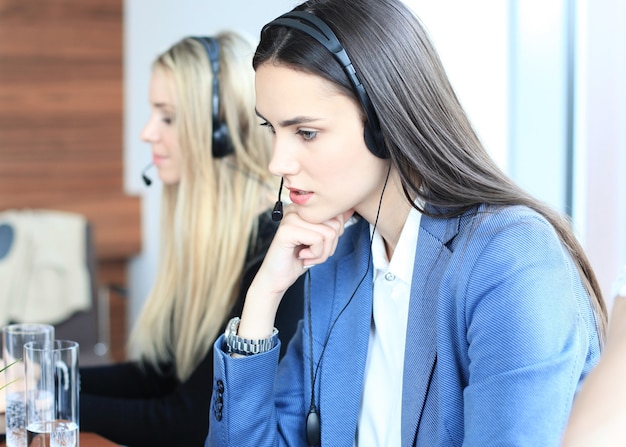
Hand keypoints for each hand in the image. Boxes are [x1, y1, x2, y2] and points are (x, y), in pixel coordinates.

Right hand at [238, 205, 352, 339]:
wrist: (276, 278)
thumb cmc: (297, 259)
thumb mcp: (320, 240)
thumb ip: (332, 224)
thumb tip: (350, 209)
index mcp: (304, 208)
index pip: (337, 215)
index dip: (335, 236)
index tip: (318, 246)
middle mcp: (296, 208)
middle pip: (335, 224)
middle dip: (330, 246)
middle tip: (313, 253)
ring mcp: (290, 218)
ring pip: (329, 233)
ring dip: (322, 253)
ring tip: (307, 256)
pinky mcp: (287, 230)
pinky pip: (318, 240)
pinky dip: (315, 255)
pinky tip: (302, 256)